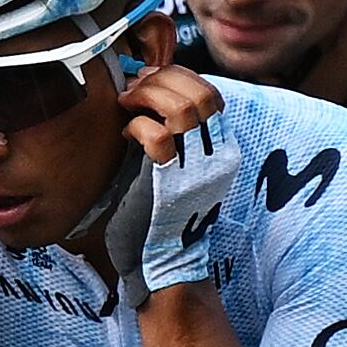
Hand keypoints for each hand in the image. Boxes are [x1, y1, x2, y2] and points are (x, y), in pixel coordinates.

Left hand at [103, 65, 235, 309]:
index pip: (209, 93)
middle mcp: (217, 156)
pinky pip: (157, 136)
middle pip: (201, 92)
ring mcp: (198, 170)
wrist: (163, 268)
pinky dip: (136, 126)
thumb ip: (169, 136)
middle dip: (161, 80)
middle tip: (132, 88)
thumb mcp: (171, 171)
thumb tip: (143, 95)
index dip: (176, 77)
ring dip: (147, 97)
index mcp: (221, 150)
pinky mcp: (174, 184)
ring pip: (183, 107)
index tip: (146, 81)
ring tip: (126, 105)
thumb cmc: (156, 218)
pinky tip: (125, 135)